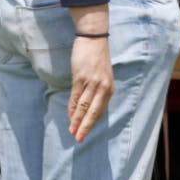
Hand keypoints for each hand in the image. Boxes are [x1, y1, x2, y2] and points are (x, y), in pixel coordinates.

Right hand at [67, 5, 114, 142]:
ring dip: (77, 120)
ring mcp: (92, 83)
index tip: (85, 134)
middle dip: (86, 127)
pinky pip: (76, 96)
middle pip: (93, 112)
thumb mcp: (102, 76)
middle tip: (79, 140)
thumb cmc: (96, 58)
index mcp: (110, 90)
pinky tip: (69, 116)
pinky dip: (72, 107)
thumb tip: (87, 107)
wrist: (93, 39)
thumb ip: (97, 91)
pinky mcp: (81, 77)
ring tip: (72, 132)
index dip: (92, 124)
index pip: (100, 111)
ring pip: (84, 106)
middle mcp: (103, 88)